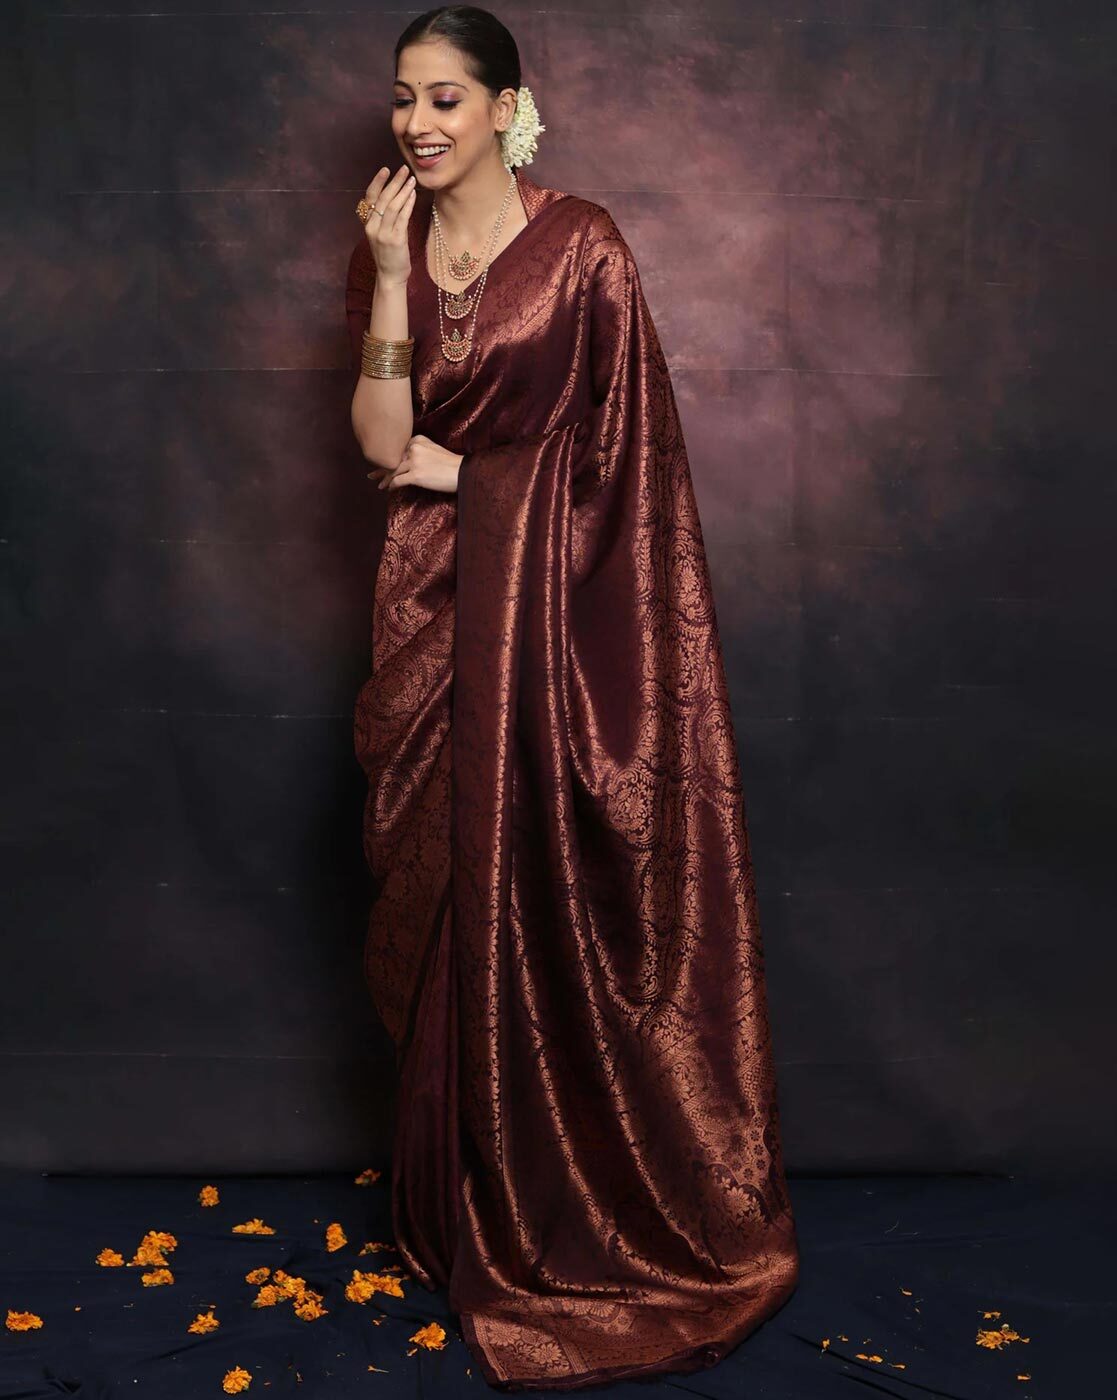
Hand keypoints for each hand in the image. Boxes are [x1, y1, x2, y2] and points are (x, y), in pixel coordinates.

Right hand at [362, 164, 415, 287]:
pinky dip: (408, 204)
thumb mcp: (380, 234)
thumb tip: (394, 196)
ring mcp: (383, 234)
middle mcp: (373, 227)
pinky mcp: (395, 240)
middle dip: (394, 182)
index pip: (370, 198)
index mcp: (367, 224)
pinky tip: (413, 194)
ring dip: (403, 190)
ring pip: (393, 206)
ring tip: (412, 179)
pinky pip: (402, 217)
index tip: (385, 169)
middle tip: (404, 169)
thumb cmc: (388, 255)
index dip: (377, 182)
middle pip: (383, 198)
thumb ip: (383, 218)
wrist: (390, 276)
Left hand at [371, 435, 463, 493]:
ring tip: (379, 485)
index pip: (399, 449)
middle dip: (382, 468)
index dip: (390, 458)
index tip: (383, 464)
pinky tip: (389, 490)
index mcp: (417, 440)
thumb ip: (420, 451)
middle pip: (393, 459)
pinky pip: (397, 481)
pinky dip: (391, 486)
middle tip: (372, 475)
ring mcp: (414, 461)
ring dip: (385, 479)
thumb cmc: (451, 464)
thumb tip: (407, 461)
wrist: (462, 472)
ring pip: (393, 470)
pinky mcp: (415, 475)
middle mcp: (413, 448)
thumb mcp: (434, 450)